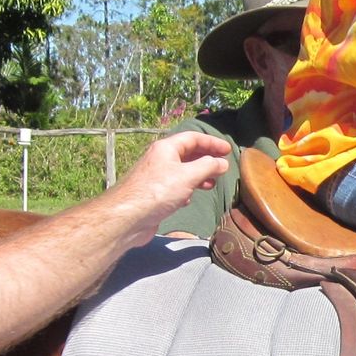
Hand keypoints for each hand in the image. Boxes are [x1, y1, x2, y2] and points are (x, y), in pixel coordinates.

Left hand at [113, 131, 231, 215]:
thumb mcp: (188, 175)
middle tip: (222, 166)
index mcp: (166, 148)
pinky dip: (186, 189)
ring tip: (212, 183)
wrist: (128, 217)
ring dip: (198, 175)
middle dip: (206, 159)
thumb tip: (222, 163)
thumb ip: (208, 167)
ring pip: (182, 171)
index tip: (227, 150)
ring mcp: (156, 177)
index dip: (212, 142)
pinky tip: (191, 198)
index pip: (193, 138)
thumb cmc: (158, 191)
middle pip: (187, 154)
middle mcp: (160, 159)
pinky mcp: (154, 194)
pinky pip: (174, 187)